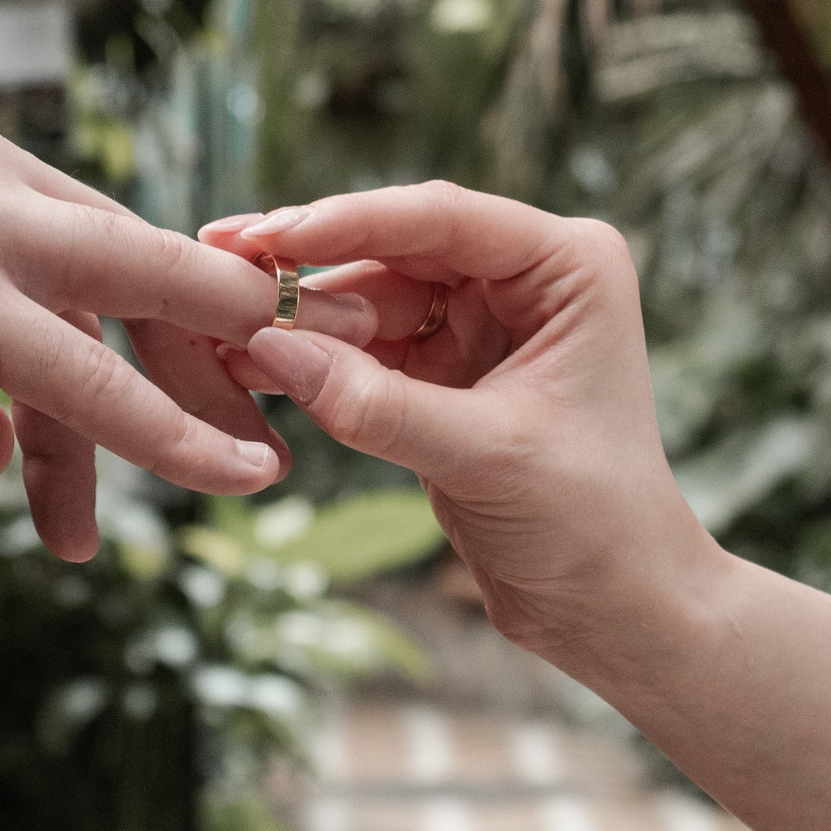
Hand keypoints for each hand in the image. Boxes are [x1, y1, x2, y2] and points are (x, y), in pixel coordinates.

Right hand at [0, 120, 373, 558]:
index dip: (154, 307)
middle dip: (213, 340)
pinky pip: (89, 378)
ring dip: (212, 387)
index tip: (197, 366)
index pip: (92, 236)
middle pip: (141, 260)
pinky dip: (166, 431)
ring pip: (139, 307)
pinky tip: (226, 471)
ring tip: (270, 461)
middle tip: (269, 407)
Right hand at [205, 183, 707, 659]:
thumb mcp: (485, 457)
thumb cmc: (592, 525)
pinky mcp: (444, 373)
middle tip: (217, 258)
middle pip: (395, 247)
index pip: (443, 220)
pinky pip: (363, 348)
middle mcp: (526, 279)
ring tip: (216, 322)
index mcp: (567, 266)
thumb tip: (270, 348)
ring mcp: (481, 323)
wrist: (614, 609)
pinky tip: (247, 359)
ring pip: (370, 296)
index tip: (267, 234)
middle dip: (309, 264)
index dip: (348, 221)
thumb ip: (378, 404)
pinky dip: (312, 357)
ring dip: (300, 315)